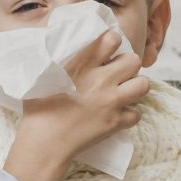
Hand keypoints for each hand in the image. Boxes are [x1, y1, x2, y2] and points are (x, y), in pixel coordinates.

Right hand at [7, 30, 148, 180]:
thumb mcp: (43, 75)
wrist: (45, 142)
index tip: (106, 52)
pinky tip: (116, 116)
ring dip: (134, 88)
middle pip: (134, 60)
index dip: (112, 43)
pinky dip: (128, 116)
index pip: (113, 38)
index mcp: (83, 63)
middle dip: (127, 66)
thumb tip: (63, 45)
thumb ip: (60, 59)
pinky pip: (136, 115)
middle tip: (116, 74)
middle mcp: (102, 79)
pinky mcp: (116, 122)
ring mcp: (111, 101)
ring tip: (122, 93)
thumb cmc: (37, 108)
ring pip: (143, 85)